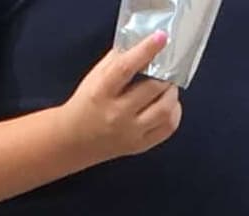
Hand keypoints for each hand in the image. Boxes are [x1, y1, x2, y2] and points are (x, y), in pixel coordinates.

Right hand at [57, 35, 181, 164]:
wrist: (74, 140)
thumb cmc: (86, 104)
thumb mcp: (95, 77)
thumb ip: (117, 60)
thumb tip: (141, 43)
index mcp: (101, 92)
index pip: (125, 68)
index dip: (145, 50)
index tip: (160, 37)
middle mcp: (116, 114)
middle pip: (152, 89)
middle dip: (166, 75)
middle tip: (168, 69)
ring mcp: (130, 132)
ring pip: (165, 110)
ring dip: (172, 94)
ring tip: (168, 87)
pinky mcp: (139, 145)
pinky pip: (168, 128)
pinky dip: (174, 113)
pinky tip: (169, 105)